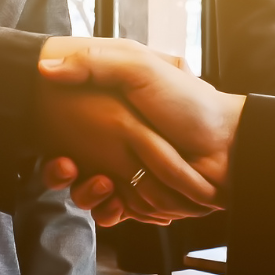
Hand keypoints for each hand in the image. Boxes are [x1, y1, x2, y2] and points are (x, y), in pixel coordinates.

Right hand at [37, 40, 243, 223]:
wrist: (228, 146)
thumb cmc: (188, 101)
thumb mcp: (140, 67)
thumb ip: (94, 62)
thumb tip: (46, 68)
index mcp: (106, 109)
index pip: (61, 126)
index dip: (48, 140)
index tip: (51, 147)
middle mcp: (111, 140)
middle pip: (66, 164)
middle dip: (60, 173)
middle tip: (67, 168)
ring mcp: (124, 171)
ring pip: (85, 190)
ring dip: (86, 193)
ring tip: (101, 187)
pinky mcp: (139, 198)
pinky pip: (112, 211)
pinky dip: (110, 212)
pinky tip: (116, 206)